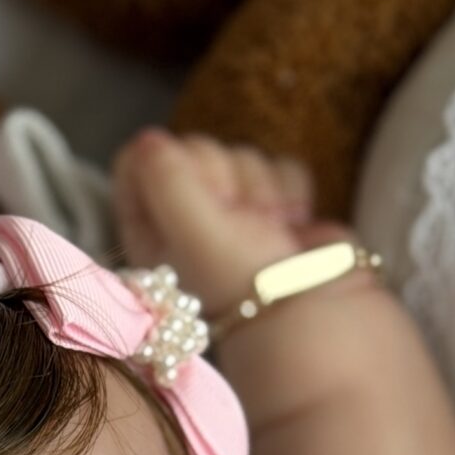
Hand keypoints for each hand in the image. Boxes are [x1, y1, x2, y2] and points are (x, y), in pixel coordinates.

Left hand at [112, 128, 335, 318]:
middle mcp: (190, 216)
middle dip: (224, 181)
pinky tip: (289, 229)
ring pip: (242, 155)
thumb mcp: (192, 234)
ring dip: (261, 193)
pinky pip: (281, 166)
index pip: (139, 160)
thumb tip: (148, 139)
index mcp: (152, 227)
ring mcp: (237, 210)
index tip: (191, 192)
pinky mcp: (278, 205)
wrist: (315, 316)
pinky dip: (290, 194)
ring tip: (267, 236)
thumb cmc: (243, 286)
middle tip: (235, 225)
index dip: (168, 162)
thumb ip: (166, 180)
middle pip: (197, 149)